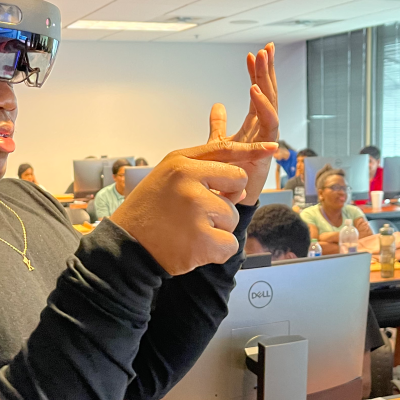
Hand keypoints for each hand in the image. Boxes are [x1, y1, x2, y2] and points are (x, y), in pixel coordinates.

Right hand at [110, 140, 278, 274]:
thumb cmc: (149, 210)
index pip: (226, 151)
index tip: (273, 148)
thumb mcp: (167, 174)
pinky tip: (195, 248)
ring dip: (219, 228)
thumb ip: (200, 165)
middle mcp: (189, 182)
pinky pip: (230, 244)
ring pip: (233, 217)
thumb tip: (240, 171)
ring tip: (190, 231)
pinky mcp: (202, 240)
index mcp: (181, 163)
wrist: (126, 247)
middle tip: (201, 212)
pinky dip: (218, 251)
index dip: (253, 150)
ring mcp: (196, 211)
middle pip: (239, 183)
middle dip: (227, 199)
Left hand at [207, 43, 278, 204]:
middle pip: (269, 92)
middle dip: (268, 69)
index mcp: (255, 123)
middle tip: (266, 47)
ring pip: (272, 102)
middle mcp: (264, 127)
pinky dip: (263, 106)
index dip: (256, 73)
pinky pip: (270, 123)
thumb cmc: (229, 172)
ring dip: (266, 80)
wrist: (232, 197)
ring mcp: (268, 136)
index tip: (251, 54)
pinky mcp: (268, 147)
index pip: (259, 92)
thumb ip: (220, 124)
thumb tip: (217, 105)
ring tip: (261, 60)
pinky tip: (254, 90)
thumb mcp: (220, 142)